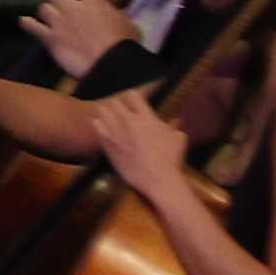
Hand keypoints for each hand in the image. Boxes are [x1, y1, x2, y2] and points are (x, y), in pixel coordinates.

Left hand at [24, 0, 133, 79]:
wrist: (110, 65)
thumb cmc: (124, 45)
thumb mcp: (128, 24)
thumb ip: (115, 15)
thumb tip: (112, 14)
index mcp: (94, 1)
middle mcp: (73, 8)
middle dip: (59, 2)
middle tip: (64, 11)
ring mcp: (59, 22)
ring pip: (44, 8)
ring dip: (46, 13)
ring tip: (49, 20)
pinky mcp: (50, 38)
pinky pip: (33, 26)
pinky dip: (27, 23)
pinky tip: (23, 22)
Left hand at [83, 87, 190, 204]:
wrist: (158, 179)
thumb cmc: (171, 159)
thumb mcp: (178, 139)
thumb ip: (173, 127)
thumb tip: (176, 121)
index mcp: (146, 117)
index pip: (133, 95)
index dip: (133, 97)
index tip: (133, 101)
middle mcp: (129, 121)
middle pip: (115, 102)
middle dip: (118, 106)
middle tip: (120, 111)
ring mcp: (116, 133)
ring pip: (103, 112)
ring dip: (107, 114)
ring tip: (109, 117)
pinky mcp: (108, 145)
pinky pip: (97, 128)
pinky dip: (99, 126)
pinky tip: (102, 128)